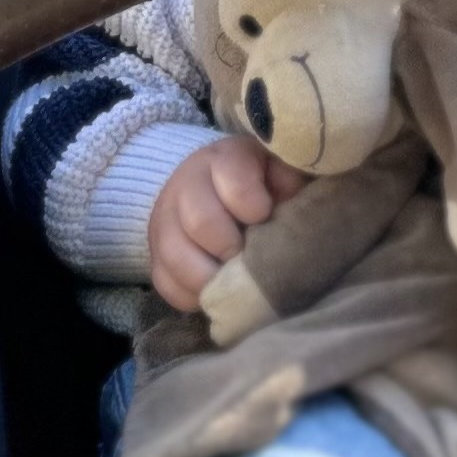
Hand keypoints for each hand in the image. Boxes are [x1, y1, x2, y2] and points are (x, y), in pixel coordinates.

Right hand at [147, 135, 308, 311]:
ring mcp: (165, 221)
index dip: (252, 203)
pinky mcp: (155, 256)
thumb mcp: (280, 172)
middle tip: (252, 259)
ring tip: (236, 284)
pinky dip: (192, 296)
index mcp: (225, 159)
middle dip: (232, 248)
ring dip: (212, 279)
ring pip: (176, 256)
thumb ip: (292, 183)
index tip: (265, 216)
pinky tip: (216, 293)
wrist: (215, 189)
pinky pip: (164, 283)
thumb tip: (301, 209)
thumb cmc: (262, 185)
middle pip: (201, 221)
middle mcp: (186, 185)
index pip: (231, 176)